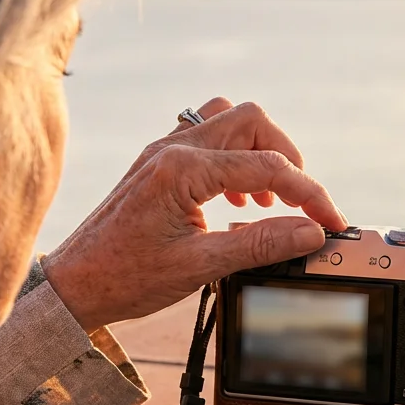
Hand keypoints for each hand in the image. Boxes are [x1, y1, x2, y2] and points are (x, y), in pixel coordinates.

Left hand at [43, 99, 347, 330]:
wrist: (74, 284)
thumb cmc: (126, 277)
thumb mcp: (200, 267)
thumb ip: (259, 244)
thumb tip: (309, 232)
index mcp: (183, 169)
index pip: (267, 166)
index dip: (309, 194)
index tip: (330, 222)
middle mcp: (173, 148)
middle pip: (252, 121)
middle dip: (287, 158)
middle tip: (299, 201)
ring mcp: (163, 150)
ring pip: (230, 119)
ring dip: (259, 151)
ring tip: (268, 198)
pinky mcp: (159, 162)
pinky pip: (208, 137)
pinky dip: (235, 157)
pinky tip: (238, 198)